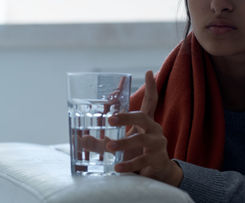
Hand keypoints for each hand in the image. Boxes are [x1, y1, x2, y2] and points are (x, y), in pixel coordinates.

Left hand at [107, 71, 182, 185]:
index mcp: (147, 124)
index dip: (151, 87)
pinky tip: (118, 167)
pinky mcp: (157, 160)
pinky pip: (141, 160)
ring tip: (109, 146)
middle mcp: (155, 130)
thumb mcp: (121, 147)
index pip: (151, 102)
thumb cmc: (138, 155)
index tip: (148, 72)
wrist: (158, 176)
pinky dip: (128, 164)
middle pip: (143, 117)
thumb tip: (82, 139)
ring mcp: (158, 145)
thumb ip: (101, 143)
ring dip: (124, 143)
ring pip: (141, 140)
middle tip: (110, 120)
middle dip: (126, 117)